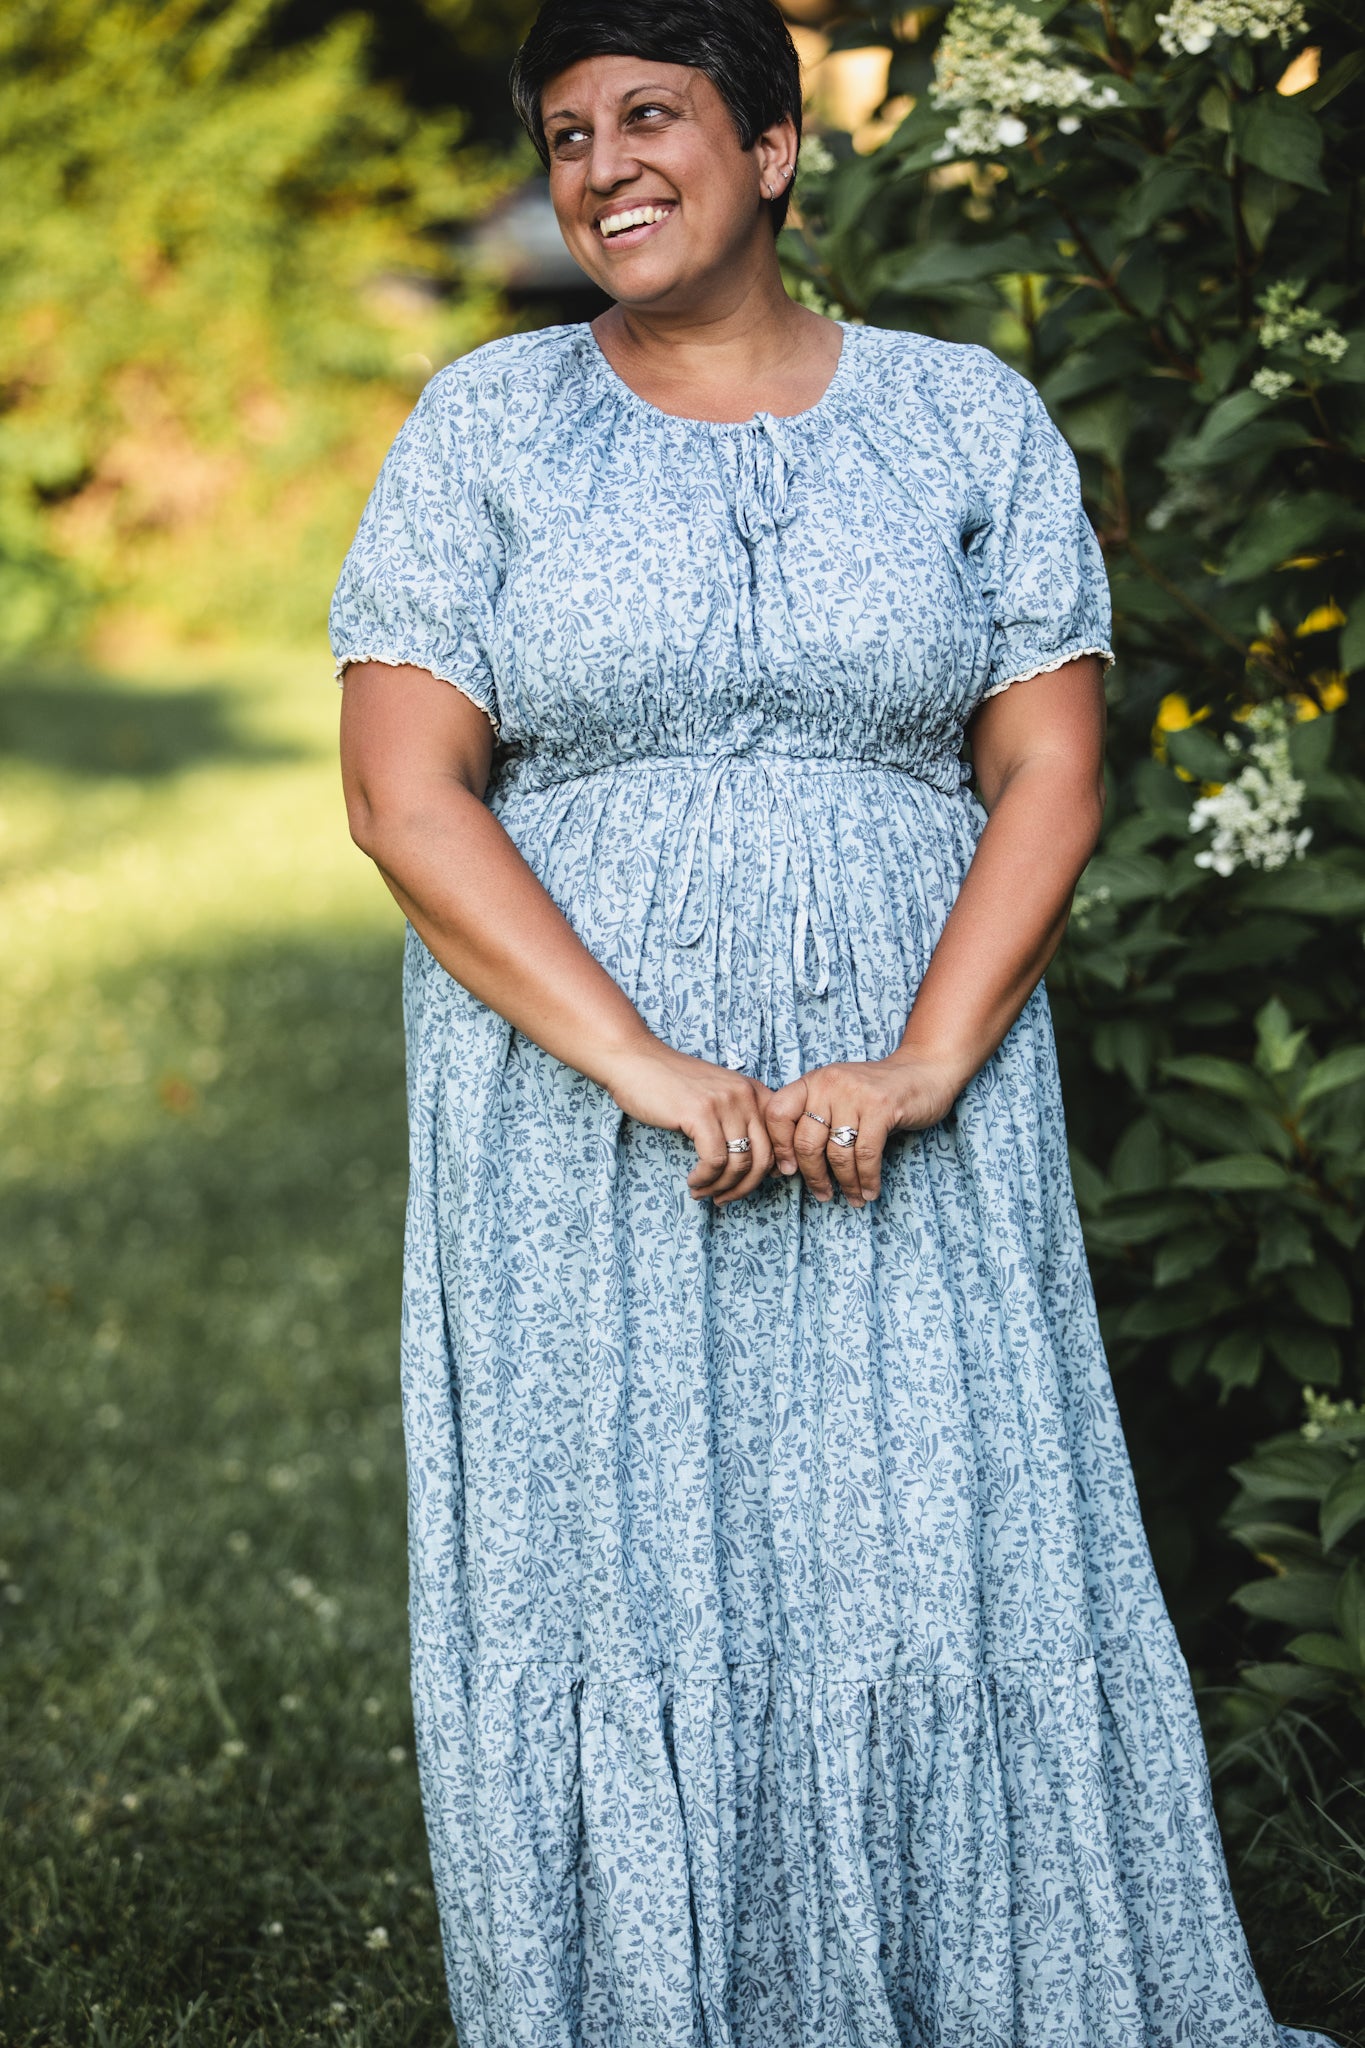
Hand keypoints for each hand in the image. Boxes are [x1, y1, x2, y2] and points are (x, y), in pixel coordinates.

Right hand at [599, 1039, 775, 1206]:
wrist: (635, 1059)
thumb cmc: (671, 1083)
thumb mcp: (716, 1094)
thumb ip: (738, 1118)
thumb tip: (755, 1164)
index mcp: (754, 1091)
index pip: (779, 1140)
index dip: (769, 1170)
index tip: (749, 1185)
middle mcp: (745, 1095)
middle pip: (764, 1157)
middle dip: (745, 1187)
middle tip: (725, 1198)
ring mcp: (724, 1103)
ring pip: (740, 1164)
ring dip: (721, 1187)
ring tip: (703, 1192)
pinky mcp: (700, 1113)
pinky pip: (714, 1161)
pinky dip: (705, 1179)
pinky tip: (693, 1181)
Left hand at [764, 1050, 966, 1206]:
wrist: (923, 1071)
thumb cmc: (875, 1093)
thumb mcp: (837, 1096)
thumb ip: (814, 1121)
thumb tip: (786, 1167)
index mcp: (812, 1081)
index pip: (777, 1113)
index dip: (779, 1147)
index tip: (788, 1171)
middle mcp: (829, 1083)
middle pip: (806, 1141)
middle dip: (813, 1176)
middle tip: (823, 1194)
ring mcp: (855, 1094)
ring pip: (838, 1153)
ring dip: (845, 1183)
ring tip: (853, 1197)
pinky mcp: (882, 1107)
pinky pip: (866, 1155)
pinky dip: (867, 1179)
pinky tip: (869, 1191)